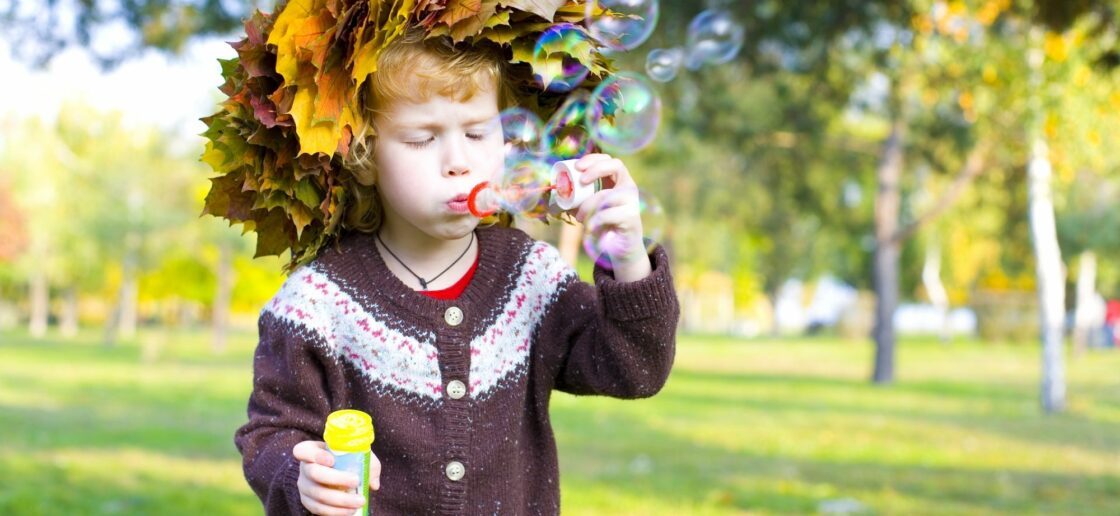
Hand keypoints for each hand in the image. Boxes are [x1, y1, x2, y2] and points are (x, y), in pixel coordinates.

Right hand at [293, 440, 381, 515]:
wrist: (338, 472)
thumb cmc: (347, 459)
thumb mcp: (357, 454)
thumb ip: (368, 464)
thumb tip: (373, 484)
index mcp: (310, 451)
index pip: (302, 450)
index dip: (315, 455)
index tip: (332, 460)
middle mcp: (304, 468)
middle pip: (314, 474)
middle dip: (336, 479)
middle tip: (356, 481)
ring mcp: (304, 486)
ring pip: (318, 494)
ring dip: (340, 500)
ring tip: (359, 501)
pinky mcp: (307, 501)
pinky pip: (318, 509)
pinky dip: (335, 511)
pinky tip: (350, 511)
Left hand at [573, 154, 651, 280]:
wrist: (620, 248)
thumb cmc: (602, 224)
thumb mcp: (588, 207)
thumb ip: (577, 198)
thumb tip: (556, 191)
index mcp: (619, 181)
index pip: (609, 159)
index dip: (593, 159)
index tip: (577, 166)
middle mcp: (628, 187)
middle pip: (616, 166)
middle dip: (596, 169)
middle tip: (581, 181)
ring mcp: (632, 201)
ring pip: (607, 194)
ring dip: (588, 205)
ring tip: (580, 217)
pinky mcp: (631, 217)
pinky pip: (607, 214)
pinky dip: (594, 220)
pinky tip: (589, 228)